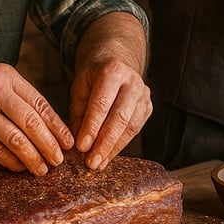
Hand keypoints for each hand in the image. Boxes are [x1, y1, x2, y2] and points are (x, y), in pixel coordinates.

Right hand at [0, 63, 72, 174]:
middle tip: (59, 161)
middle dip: (49, 145)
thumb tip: (50, 128)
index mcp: (5, 76)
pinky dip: (12, 162)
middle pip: (32, 122)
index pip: (40, 103)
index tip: (69, 143)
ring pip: (17, 139)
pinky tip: (19, 168)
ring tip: (43, 169)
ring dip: (33, 158)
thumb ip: (17, 99)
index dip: (57, 126)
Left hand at [68, 55, 151, 170]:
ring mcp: (144, 95)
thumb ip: (78, 110)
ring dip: (113, 148)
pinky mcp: (148, 107)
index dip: (92, 127)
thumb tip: (74, 141)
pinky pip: (135, 129)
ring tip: (98, 164)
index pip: (101, 104)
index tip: (81, 147)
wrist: (116, 60)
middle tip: (91, 162)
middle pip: (119, 117)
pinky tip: (108, 155)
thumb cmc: (93, 74)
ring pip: (130, 126)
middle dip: (104, 143)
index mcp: (113, 71)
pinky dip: (121, 145)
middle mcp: (132, 82)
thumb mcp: (80, 85)